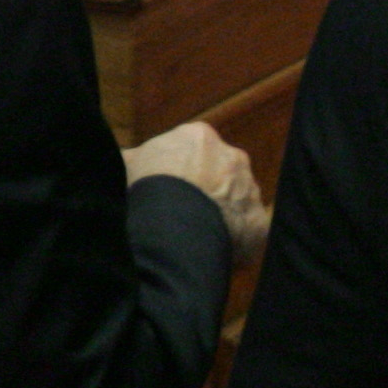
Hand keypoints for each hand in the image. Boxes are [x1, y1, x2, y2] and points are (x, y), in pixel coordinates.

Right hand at [123, 122, 268, 263]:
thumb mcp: (128, 164)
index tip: (167, 188)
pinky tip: (213, 248)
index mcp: (201, 138)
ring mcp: (250, 190)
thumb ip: (135, 158)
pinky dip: (235, 239)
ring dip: (221, 215)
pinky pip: (248, 231)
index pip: (194, 151)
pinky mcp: (260, 222)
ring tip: (196, 234)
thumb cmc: (147, 187)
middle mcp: (233, 158)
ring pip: (237, 202)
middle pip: (220, 174)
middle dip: (205, 191)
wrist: (173, 224)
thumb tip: (129, 158)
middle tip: (183, 212)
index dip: (179, 171)